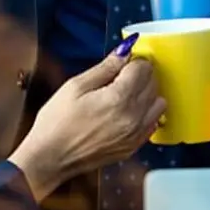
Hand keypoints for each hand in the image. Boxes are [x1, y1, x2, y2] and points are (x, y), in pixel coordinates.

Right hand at [11, 51, 165, 200]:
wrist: (50, 158)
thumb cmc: (57, 122)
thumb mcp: (76, 86)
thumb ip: (105, 67)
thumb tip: (125, 51)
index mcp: (119, 98)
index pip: (143, 68)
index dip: (132, 61)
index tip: (122, 62)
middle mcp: (133, 117)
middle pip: (153, 83)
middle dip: (140, 74)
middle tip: (121, 76)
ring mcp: (135, 134)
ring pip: (158, 103)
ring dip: (147, 93)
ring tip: (125, 94)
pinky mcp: (133, 147)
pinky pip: (153, 123)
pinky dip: (146, 113)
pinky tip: (128, 111)